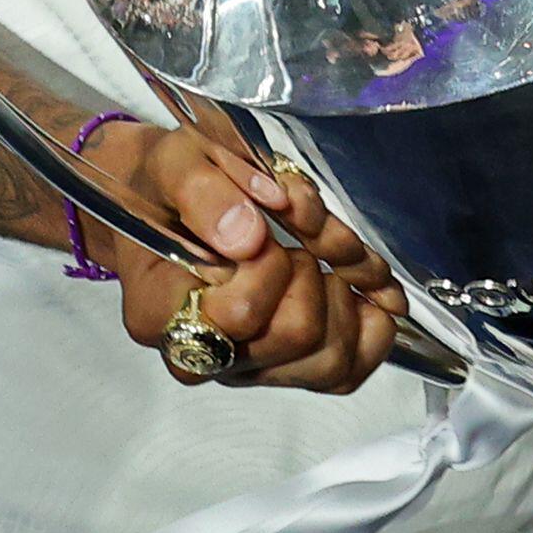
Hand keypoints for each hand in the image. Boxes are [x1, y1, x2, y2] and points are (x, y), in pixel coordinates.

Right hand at [81, 122, 408, 391]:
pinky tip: (359, 285)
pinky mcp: (286, 368)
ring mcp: (248, 367)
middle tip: (283, 237)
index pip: (240, 314)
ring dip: (342, 293)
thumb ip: (203, 192)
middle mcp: (204, 353)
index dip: (270, 263)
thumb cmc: (171, 186)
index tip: (259, 226)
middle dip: (309, 269)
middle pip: (297, 333)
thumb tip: (246, 236)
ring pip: (332, 359)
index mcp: (160, 312)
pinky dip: (371, 322)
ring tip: (312, 256)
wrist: (173, 201)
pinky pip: (351, 370)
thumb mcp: (175, 161)